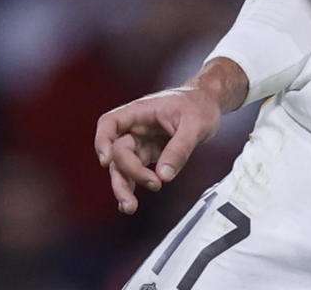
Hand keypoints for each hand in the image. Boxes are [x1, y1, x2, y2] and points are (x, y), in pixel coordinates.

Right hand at [94, 61, 241, 213]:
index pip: (110, 123)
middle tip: (133, 197)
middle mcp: (136, 128)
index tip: (106, 161)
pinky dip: (133, 186)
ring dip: (124, 186)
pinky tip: (130, 203)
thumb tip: (164, 175)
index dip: (102, 141)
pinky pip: (136, 171)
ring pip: (123, 165)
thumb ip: (179, 149)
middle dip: (123, 175)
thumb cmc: (199, 105)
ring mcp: (142, 141)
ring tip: (130, 207)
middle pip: (117, 152)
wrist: (208, 103)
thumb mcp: (195, 125)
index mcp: (141, 112)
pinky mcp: (150, 153)